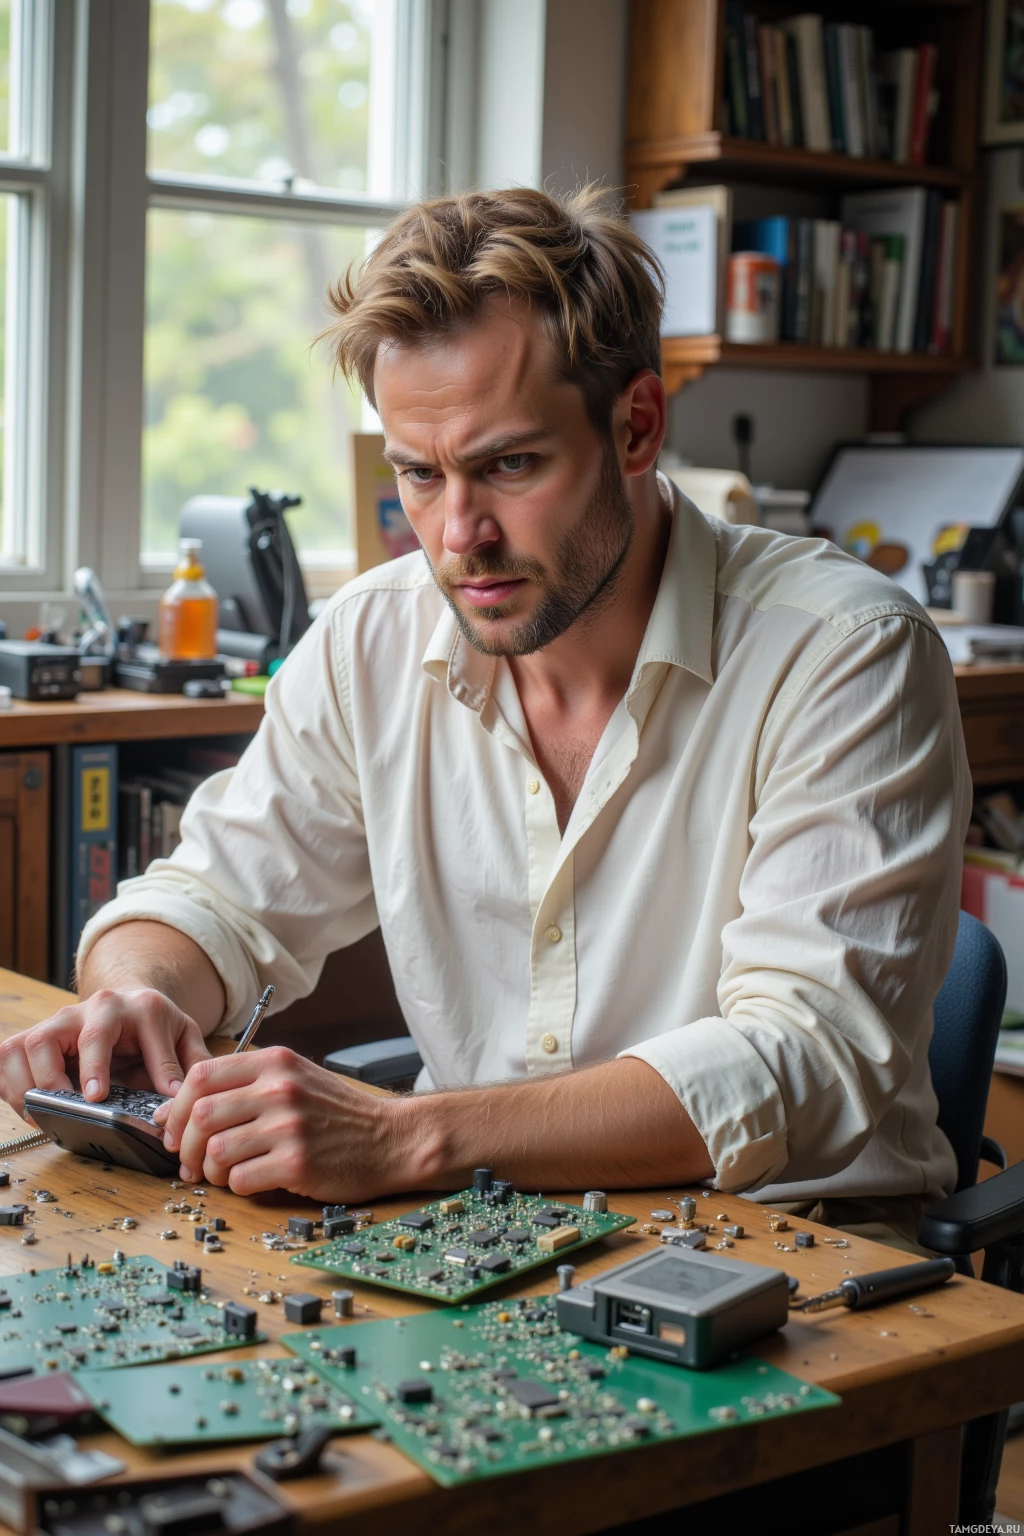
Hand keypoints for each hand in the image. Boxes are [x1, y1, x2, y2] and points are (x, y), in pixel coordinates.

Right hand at [0, 989, 211, 1118]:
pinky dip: (12, 1085)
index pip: (106, 1034)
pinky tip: (31, 1108)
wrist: (136, 1003)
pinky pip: (10, 1056)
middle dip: (53, 1076)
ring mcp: (62, 1021)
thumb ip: (188, 1065)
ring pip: (27, 1044)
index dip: (96, 1067)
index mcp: (134, 1008)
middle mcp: (92, 1009)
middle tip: (65, 1106)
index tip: (95, 1096)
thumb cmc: (158, 1026)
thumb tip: (178, 1100)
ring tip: (46, 1114)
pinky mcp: (40, 1035)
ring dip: (29, 1084)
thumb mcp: (184, 1038)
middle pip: (53, 1035)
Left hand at [151, 1046, 412, 1200]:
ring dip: (210, 1170)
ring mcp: (289, 1125)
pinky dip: (237, 1186)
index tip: (172, 1127)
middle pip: (201, 1114)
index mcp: (275, 1062)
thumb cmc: (338, 1114)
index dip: (176, 1106)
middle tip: (187, 1161)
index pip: (201, 1075)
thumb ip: (246, 1084)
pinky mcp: (297, 1162)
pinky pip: (241, 1179)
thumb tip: (180, 1108)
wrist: (391, 1139)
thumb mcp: (296, 1077)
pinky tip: (252, 1180)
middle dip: (184, 1144)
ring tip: (222, 1174)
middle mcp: (279, 1088)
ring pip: (216, 1150)